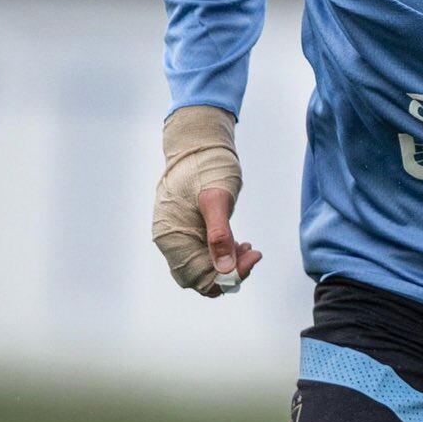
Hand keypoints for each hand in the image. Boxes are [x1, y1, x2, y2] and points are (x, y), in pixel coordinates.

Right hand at [151, 105, 262, 295]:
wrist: (199, 144)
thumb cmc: (205, 166)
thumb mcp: (217, 200)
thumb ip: (220, 235)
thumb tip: (226, 268)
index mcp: (171, 236)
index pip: (199, 277)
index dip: (227, 275)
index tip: (251, 258)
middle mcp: (170, 240)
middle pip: (200, 278)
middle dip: (229, 272)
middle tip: (252, 254)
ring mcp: (177, 235)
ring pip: (204, 267)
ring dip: (229, 264)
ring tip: (250, 248)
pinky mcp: (187, 229)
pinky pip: (204, 254)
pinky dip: (223, 254)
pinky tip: (242, 244)